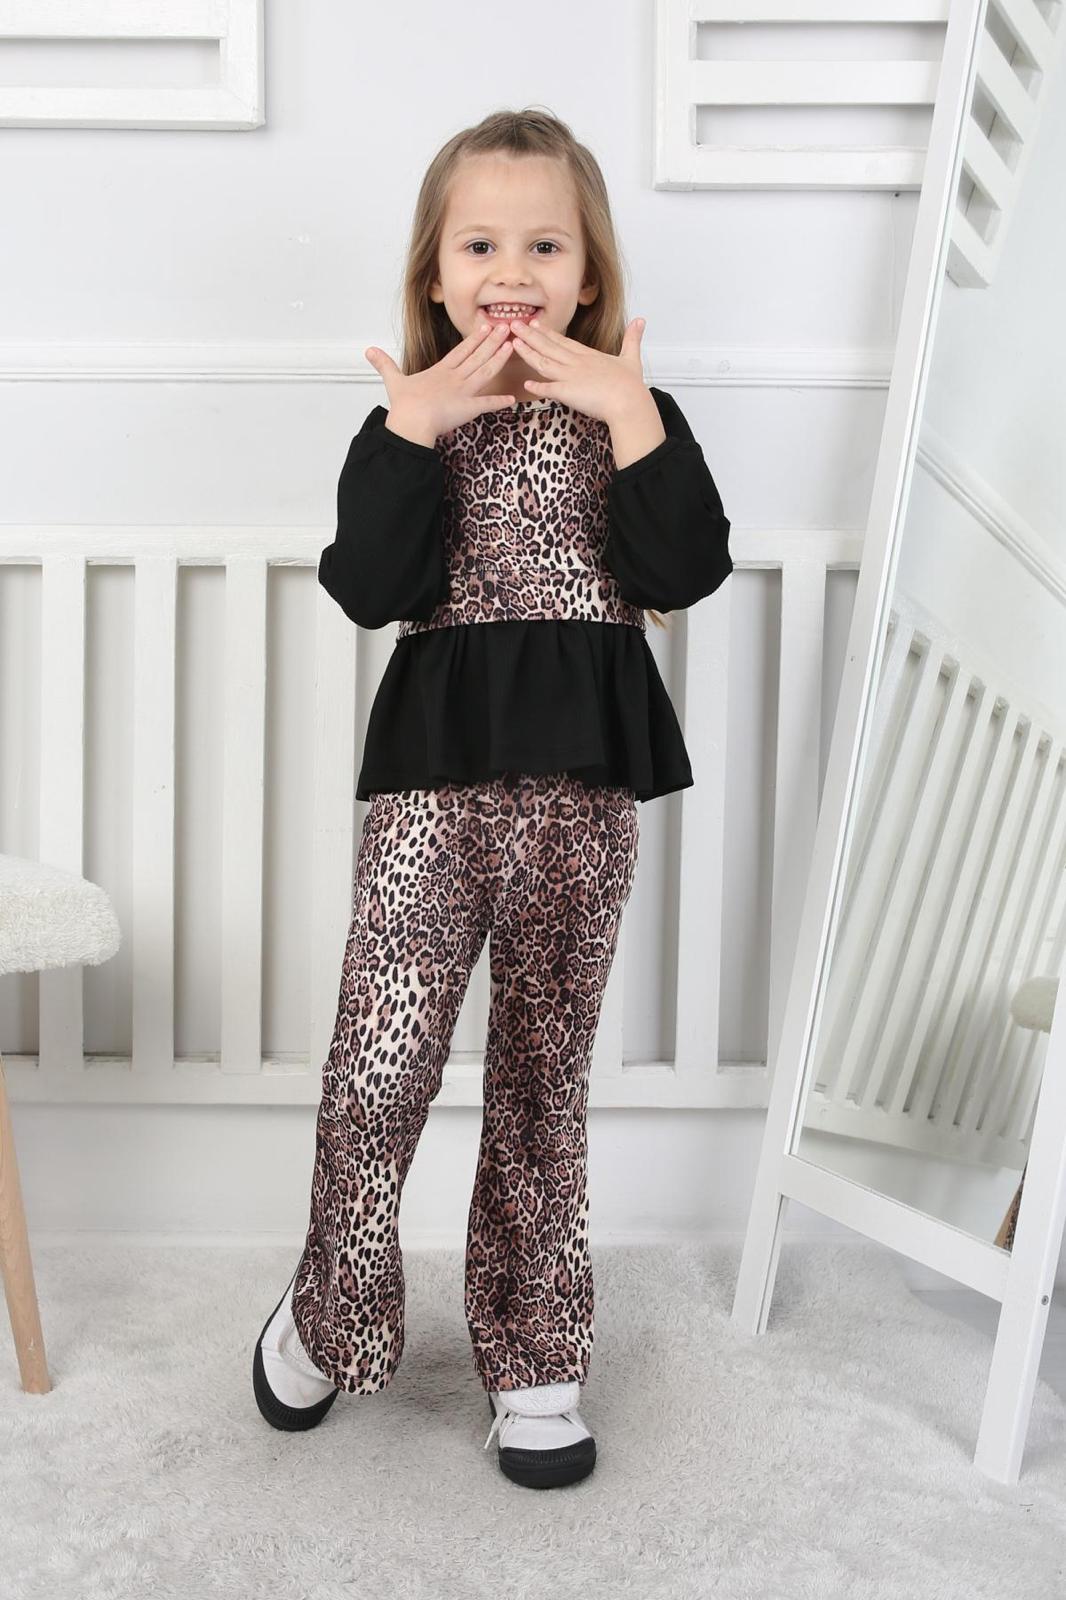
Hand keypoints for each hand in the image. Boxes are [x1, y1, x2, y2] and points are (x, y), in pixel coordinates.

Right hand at [364, 323, 519, 438]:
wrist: (410, 422)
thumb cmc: (404, 405)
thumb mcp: (393, 381)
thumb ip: (385, 365)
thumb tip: (369, 351)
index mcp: (440, 371)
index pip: (461, 350)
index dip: (475, 339)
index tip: (486, 327)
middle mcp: (455, 378)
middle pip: (478, 355)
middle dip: (493, 341)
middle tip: (507, 328)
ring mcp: (463, 392)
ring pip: (486, 371)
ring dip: (500, 359)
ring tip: (512, 347)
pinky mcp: (468, 408)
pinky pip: (487, 404)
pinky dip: (500, 402)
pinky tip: (512, 398)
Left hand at [506, 315, 648, 422]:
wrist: (630, 401)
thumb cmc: (631, 385)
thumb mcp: (632, 357)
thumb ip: (632, 339)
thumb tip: (641, 321)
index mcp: (589, 356)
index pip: (563, 341)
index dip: (547, 333)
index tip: (534, 324)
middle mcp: (577, 363)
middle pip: (548, 346)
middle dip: (530, 335)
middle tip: (513, 324)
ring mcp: (571, 376)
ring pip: (544, 362)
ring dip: (528, 353)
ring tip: (513, 344)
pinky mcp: (568, 392)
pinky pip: (548, 388)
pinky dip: (537, 386)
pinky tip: (525, 383)